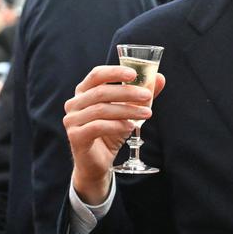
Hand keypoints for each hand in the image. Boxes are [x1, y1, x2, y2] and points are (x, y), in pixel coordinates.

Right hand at [64, 65, 165, 204]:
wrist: (98, 161)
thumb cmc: (111, 131)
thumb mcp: (129, 111)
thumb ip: (141, 95)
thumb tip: (159, 78)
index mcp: (84, 92)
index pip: (97, 75)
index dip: (115, 72)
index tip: (134, 74)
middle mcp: (74, 103)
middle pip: (101, 92)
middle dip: (128, 92)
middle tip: (148, 96)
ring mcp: (72, 120)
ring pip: (102, 109)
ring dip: (128, 110)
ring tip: (147, 113)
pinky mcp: (75, 136)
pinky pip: (97, 126)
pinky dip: (117, 125)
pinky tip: (132, 126)